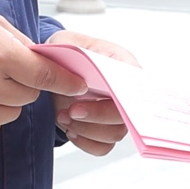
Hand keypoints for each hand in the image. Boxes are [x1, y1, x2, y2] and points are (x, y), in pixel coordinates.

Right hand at [0, 0, 67, 138]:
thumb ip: (21, 45)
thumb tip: (47, 63)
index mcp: (0, 56)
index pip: (46, 76)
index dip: (66, 81)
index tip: (78, 85)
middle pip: (30, 96)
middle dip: (24, 83)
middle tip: (1, 68)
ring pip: (12, 114)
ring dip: (6, 100)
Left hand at [45, 27, 131, 156]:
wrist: (55, 70)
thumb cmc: (67, 52)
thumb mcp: (65, 41)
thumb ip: (71, 47)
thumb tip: (74, 62)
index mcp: (124, 66)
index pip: (135, 85)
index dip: (117, 97)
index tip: (88, 95)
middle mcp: (125, 92)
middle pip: (126, 115)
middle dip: (97, 116)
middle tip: (71, 111)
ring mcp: (116, 113)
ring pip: (115, 134)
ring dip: (86, 130)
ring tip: (64, 116)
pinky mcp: (104, 130)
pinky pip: (103, 147)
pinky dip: (85, 142)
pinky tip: (70, 129)